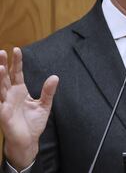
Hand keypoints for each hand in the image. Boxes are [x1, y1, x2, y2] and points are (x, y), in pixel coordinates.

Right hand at [0, 48, 58, 170]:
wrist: (29, 140)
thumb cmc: (33, 123)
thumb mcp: (44, 105)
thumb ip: (48, 91)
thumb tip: (55, 77)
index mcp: (20, 91)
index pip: (17, 73)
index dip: (17, 62)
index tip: (17, 50)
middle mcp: (10, 96)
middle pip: (6, 77)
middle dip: (4, 65)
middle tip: (2, 52)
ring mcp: (5, 104)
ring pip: (0, 89)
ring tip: (0, 67)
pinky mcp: (3, 115)